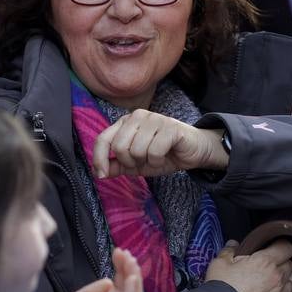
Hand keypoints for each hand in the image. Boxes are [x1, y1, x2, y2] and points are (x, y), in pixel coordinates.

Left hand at [92, 110, 227, 178]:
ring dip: (146, 162)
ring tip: (155, 157)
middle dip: (129, 162)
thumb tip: (98, 172)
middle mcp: (138, 116)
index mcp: (126, 122)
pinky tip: (165, 156)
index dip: (99, 158)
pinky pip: (154, 151)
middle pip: (119, 147)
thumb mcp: (136, 164)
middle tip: (142, 162)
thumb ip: (117, 166)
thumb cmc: (164, 154)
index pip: (103, 139)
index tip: (101, 175)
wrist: (193, 151)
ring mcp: (154, 119)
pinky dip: (158, 160)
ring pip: (136, 150)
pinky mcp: (169, 127)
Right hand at [205, 239, 291, 291]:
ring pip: (289, 284)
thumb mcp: (219, 264)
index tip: (273, 249)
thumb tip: (233, 245)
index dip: (280, 247)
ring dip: (281, 283)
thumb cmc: (221, 291)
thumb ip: (229, 251)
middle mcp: (277, 277)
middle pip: (289, 265)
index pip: (286, 247)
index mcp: (265, 261)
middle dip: (280, 264)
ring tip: (265, 288)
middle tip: (265, 269)